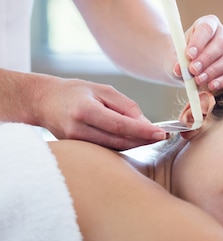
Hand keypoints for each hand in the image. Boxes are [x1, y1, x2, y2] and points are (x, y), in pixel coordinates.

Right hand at [38, 76, 165, 149]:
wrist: (44, 102)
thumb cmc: (75, 92)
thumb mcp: (102, 90)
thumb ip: (125, 106)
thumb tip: (145, 123)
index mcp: (85, 110)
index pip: (120, 125)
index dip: (142, 131)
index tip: (160, 132)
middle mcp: (78, 129)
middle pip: (118, 141)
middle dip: (143, 140)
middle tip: (161, 136)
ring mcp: (75, 143)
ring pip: (113, 149)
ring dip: (134, 144)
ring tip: (150, 137)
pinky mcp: (77, 150)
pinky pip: (105, 150)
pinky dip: (121, 146)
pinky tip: (133, 140)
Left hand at [174, 15, 222, 90]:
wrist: (187, 66)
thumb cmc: (182, 56)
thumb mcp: (175, 56)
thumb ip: (176, 61)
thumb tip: (178, 69)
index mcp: (209, 23)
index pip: (207, 28)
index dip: (199, 41)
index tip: (189, 54)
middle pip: (221, 43)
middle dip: (206, 58)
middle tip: (193, 69)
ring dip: (213, 71)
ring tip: (198, 79)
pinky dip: (222, 80)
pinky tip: (212, 86)